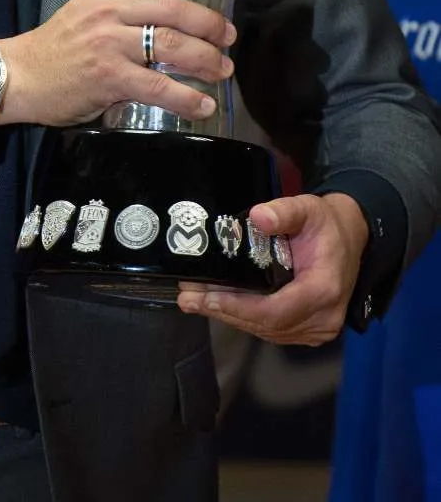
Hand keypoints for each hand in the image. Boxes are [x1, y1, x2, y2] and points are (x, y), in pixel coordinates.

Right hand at [0, 0, 234, 127]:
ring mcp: (109, 43)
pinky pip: (159, 86)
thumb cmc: (58, 46)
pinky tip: (203, 104)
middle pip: (172, 8)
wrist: (22, 76)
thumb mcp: (86, 9)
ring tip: (223, 70)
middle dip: (209, 24)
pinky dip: (187, 97)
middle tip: (229, 38)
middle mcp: (108, 10)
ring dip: (207, 59)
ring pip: (172, 45)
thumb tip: (173, 16)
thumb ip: (123, 7)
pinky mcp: (110, 77)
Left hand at [176, 192, 369, 345]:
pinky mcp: (310, 330)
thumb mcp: (307, 208)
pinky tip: (219, 306)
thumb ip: (284, 212)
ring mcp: (318, 329)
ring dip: (230, 317)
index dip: (239, 307)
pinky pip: (274, 330)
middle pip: (267, 324)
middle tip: (187, 298)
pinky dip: (246, 319)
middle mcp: (324, 317)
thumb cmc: (325, 223)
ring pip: (268, 331)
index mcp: (324, 289)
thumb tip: (258, 216)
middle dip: (225, 312)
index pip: (276, 310)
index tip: (207, 298)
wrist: (350, 237)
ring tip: (194, 301)